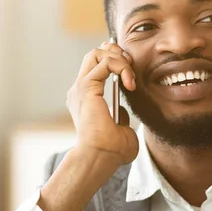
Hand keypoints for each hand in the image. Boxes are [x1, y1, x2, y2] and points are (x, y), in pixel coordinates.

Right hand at [67, 41, 138, 165]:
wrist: (100, 157)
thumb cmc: (110, 152)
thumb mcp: (122, 131)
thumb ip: (121, 118)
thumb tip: (122, 112)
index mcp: (86, 99)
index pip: (96, 67)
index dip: (115, 62)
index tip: (131, 74)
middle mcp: (80, 91)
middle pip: (93, 55)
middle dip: (115, 53)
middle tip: (130, 67)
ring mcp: (81, 88)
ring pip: (96, 53)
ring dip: (118, 58)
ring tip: (130, 73)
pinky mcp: (86, 87)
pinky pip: (105, 62)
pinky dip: (121, 67)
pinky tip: (130, 83)